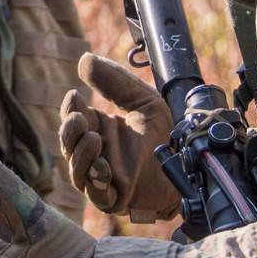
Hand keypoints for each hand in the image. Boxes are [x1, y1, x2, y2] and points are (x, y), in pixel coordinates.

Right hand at [59, 52, 178, 219]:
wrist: (188, 165)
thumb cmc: (165, 135)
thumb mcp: (143, 101)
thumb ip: (115, 81)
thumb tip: (83, 58)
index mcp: (98, 129)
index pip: (72, 118)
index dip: (70, 109)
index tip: (76, 96)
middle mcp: (95, 153)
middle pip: (68, 144)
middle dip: (69, 131)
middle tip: (81, 119)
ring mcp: (101, 177)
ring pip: (76, 170)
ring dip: (81, 155)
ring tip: (94, 139)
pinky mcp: (112, 198)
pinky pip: (95, 194)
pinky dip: (95, 180)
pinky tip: (104, 167)